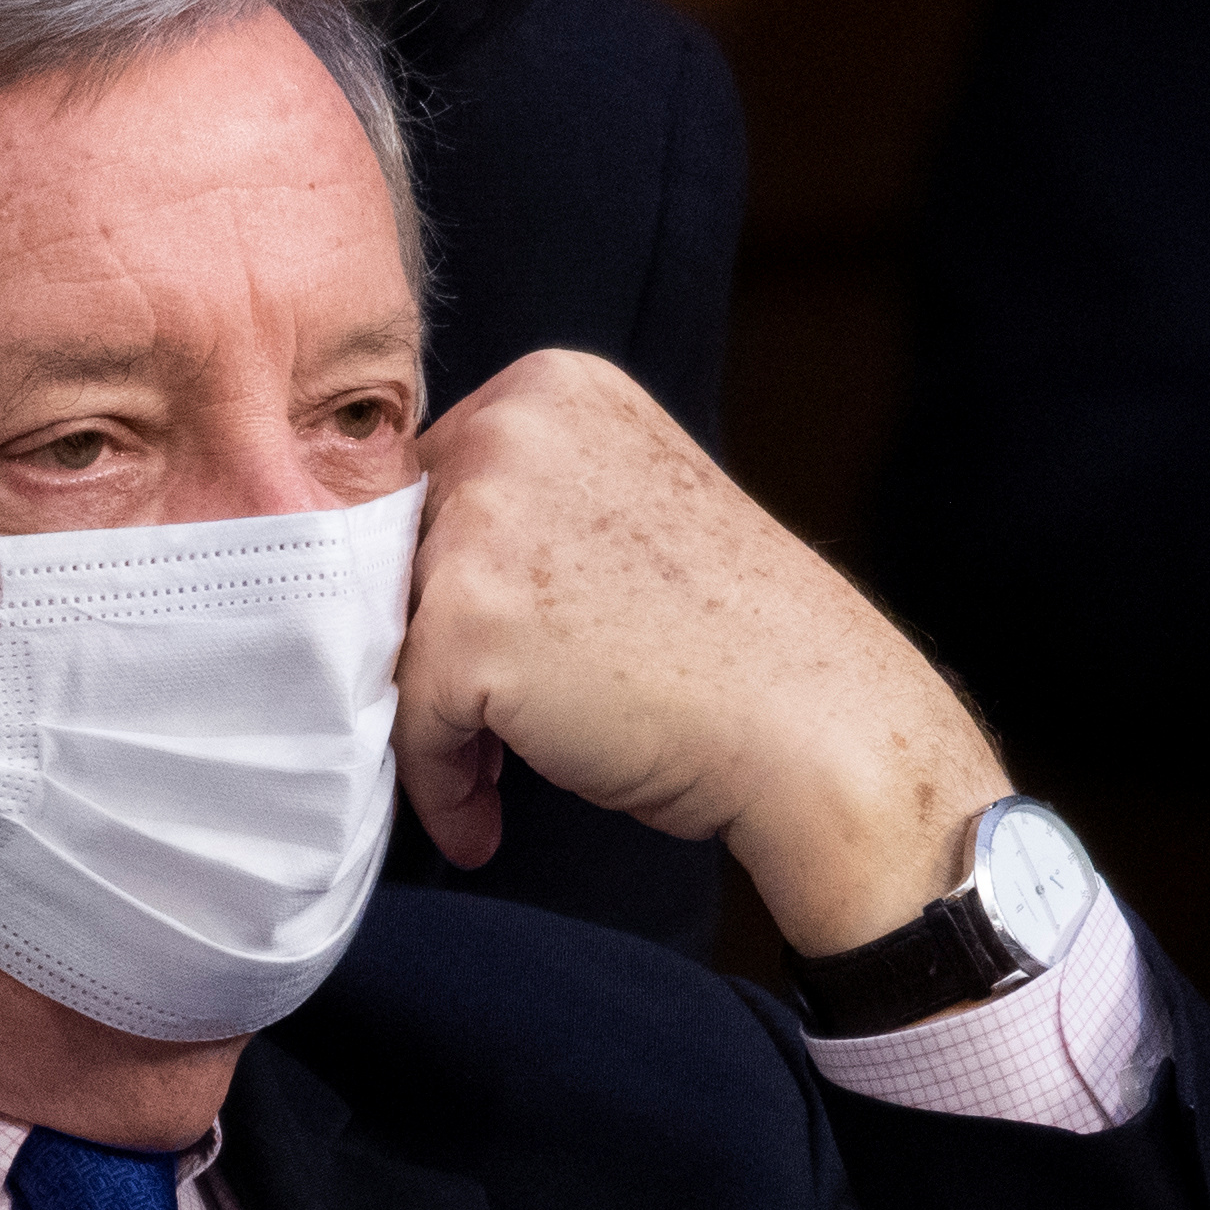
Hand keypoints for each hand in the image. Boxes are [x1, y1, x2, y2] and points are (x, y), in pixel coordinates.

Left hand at [399, 349, 1009, 957]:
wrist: (816, 722)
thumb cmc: (737, 643)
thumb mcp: (626, 516)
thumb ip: (530, 512)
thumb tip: (416, 580)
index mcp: (553, 388)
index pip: (435, 482)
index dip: (443, 577)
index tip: (475, 648)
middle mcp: (512, 432)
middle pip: (398, 553)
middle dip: (426, 643)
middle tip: (475, 723)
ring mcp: (483, 528)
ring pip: (393, 635)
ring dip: (430, 715)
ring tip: (490, 773)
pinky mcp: (466, 629)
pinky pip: (409, 721)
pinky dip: (438, 781)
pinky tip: (484, 821)